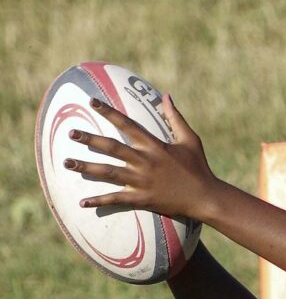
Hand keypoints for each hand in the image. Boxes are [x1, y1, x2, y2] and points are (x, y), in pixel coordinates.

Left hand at [63, 96, 218, 220]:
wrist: (205, 197)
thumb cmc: (198, 167)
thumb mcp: (190, 140)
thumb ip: (175, 118)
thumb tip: (166, 96)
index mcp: (155, 146)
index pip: (127, 124)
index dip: (109, 112)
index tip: (92, 102)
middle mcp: (145, 161)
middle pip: (112, 148)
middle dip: (89, 139)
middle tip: (70, 133)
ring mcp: (141, 181)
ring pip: (108, 172)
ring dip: (86, 168)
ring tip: (67, 163)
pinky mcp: (141, 198)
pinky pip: (116, 199)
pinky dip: (99, 201)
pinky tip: (82, 202)